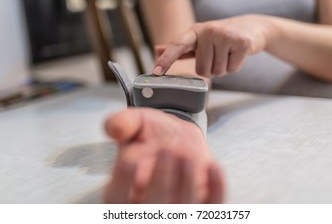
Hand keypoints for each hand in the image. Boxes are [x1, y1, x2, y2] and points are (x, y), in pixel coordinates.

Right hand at [103, 107, 224, 203]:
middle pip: (151, 208)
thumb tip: (114, 127)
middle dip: (160, 180)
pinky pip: (212, 205)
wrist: (180, 138)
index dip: (122, 181)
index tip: (129, 158)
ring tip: (188, 156)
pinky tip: (213, 167)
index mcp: (122, 191)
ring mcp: (177, 209)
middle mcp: (148, 206)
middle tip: (167, 151)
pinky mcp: (202, 205)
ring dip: (188, 184)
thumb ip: (122, 122)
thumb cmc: (154, 135)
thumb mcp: (135, 122)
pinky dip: (216, 189)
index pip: (116, 198)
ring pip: (182, 209)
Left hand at [153, 15, 276, 76]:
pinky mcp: (242, 43)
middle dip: (211, 69)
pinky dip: (235, 66)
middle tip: (219, 56)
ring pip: (217, 71)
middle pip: (202, 70)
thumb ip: (180, 47)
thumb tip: (157, 50)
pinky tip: (237, 54)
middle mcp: (208, 31)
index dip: (166, 60)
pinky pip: (232, 70)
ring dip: (223, 68)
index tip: (156, 72)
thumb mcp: (200, 39)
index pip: (177, 45)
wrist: (253, 27)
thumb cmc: (222, 36)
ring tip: (228, 54)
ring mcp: (225, 36)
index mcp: (195, 31)